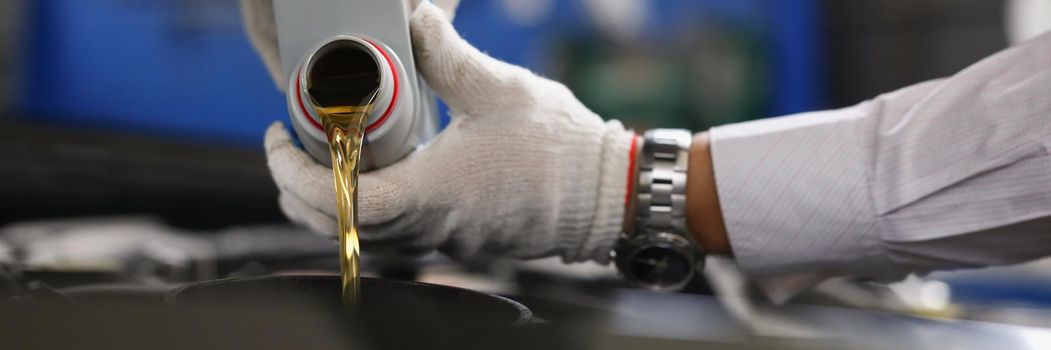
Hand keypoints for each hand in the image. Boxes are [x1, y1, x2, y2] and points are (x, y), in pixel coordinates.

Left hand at [265, 3, 635, 261]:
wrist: (608, 195)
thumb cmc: (559, 148)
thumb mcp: (496, 89)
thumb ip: (445, 54)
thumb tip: (412, 16)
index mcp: (430, 193)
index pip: (338, 201)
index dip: (294, 172)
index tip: (279, 136)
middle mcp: (430, 226)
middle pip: (338, 226)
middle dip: (299, 190)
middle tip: (289, 147)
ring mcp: (445, 238)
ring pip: (364, 234)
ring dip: (331, 201)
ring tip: (324, 157)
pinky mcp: (460, 238)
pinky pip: (397, 232)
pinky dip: (369, 207)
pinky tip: (377, 171)